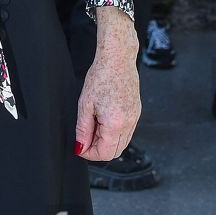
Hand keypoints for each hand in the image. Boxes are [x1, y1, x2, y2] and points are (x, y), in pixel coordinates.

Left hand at [75, 10, 140, 161]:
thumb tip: (80, 147)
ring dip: (106, 142)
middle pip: (115, 152)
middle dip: (98, 150)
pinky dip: (114, 133)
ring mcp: (135, 118)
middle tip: (85, 138)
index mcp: (116, 124)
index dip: (89, 154)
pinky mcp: (136, 112)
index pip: (105, 153)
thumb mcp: (85, 105)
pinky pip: (127, 132)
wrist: (117, 60)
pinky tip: (103, 120)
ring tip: (93, 125)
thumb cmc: (100, 77)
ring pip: (122, 143)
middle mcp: (129, 123)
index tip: (80, 148)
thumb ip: (83, 130)